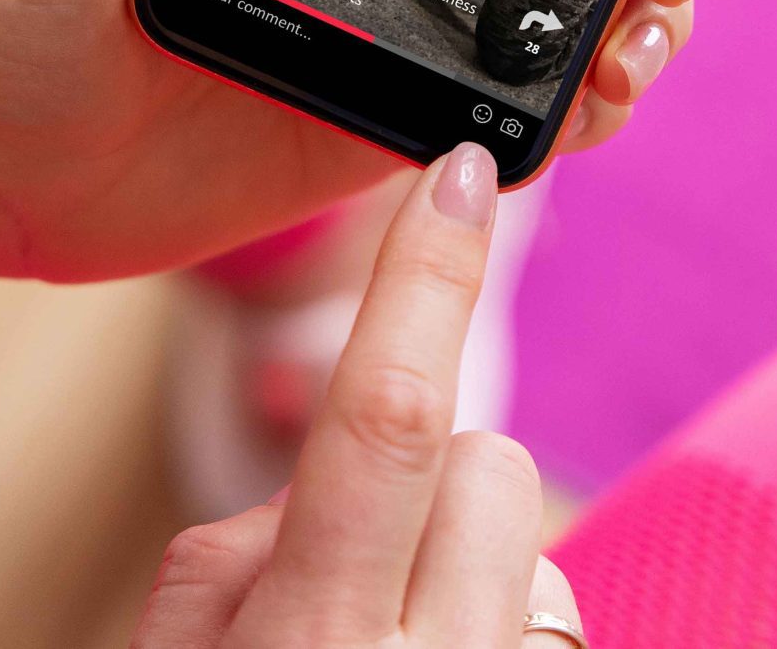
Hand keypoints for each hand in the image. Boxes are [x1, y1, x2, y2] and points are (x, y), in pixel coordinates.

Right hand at [130, 146, 583, 648]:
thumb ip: (229, 548)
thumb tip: (307, 492)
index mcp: (320, 640)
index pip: (390, 412)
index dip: (428, 276)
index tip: (459, 174)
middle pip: (483, 456)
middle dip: (422, 471)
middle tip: (331, 569)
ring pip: (524, 527)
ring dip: (458, 553)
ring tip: (382, 635)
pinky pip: (547, 606)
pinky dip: (489, 613)